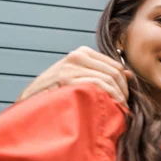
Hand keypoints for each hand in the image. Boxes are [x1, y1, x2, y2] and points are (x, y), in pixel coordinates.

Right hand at [18, 47, 132, 104]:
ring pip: (109, 78)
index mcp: (83, 53)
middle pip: (115, 72)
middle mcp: (78, 55)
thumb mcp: (81, 77)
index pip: (116, 65)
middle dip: (124, 89)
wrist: (31, 100)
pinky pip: (99, 85)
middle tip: (125, 104)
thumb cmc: (57, 91)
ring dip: (119, 95)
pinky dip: (110, 96)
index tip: (127, 96)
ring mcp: (72, 65)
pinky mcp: (68, 78)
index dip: (125, 82)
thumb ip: (102, 73)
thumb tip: (129, 74)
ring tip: (120, 108)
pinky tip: (113, 106)